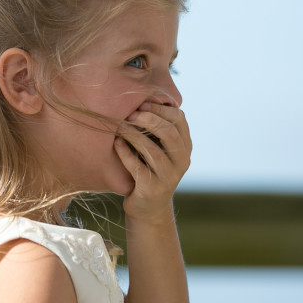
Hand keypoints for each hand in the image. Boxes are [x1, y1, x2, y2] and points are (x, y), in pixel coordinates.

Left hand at [114, 102, 191, 223]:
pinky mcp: (153, 188)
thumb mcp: (159, 148)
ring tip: (118, 125)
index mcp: (185, 146)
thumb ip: (158, 128)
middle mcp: (182, 161)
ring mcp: (169, 176)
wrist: (148, 208)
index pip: (179, 118)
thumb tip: (142, 95)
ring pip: (152, 149)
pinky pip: (137, 167)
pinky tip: (116, 143)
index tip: (141, 102)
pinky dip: (125, 153)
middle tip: (130, 113)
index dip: (160, 108)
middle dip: (147, 119)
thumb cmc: (149, 169)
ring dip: (133, 134)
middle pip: (168, 132)